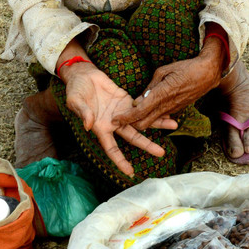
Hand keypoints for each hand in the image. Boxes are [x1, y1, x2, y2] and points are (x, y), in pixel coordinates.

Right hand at [63, 63, 175, 177]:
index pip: (112, 148)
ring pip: (142, 121)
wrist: (83, 75)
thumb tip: (88, 125)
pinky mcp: (126, 100)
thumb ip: (83, 113)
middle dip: (147, 145)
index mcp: (101, 128)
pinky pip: (142, 106)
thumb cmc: (75, 90)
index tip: (130, 172)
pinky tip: (166, 109)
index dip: (120, 161)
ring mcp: (122, 112)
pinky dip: (153, 108)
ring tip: (174, 126)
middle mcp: (114, 123)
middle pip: (133, 137)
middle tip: (161, 153)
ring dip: (157, 123)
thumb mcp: (74, 101)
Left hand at [114, 51, 221, 130]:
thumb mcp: (163, 71)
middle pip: (144, 123)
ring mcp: (173, 110)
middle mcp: (167, 106)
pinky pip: (161, 117)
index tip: (114, 120)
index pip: (139, 111)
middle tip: (119, 120)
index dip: (126, 118)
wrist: (208, 73)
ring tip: (129, 116)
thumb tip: (138, 100)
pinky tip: (145, 111)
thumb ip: (150, 87)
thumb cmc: (185, 67)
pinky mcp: (178, 110)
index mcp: (161, 94)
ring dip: (141, 121)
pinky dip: (152, 116)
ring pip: (153, 122)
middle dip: (131, 123)